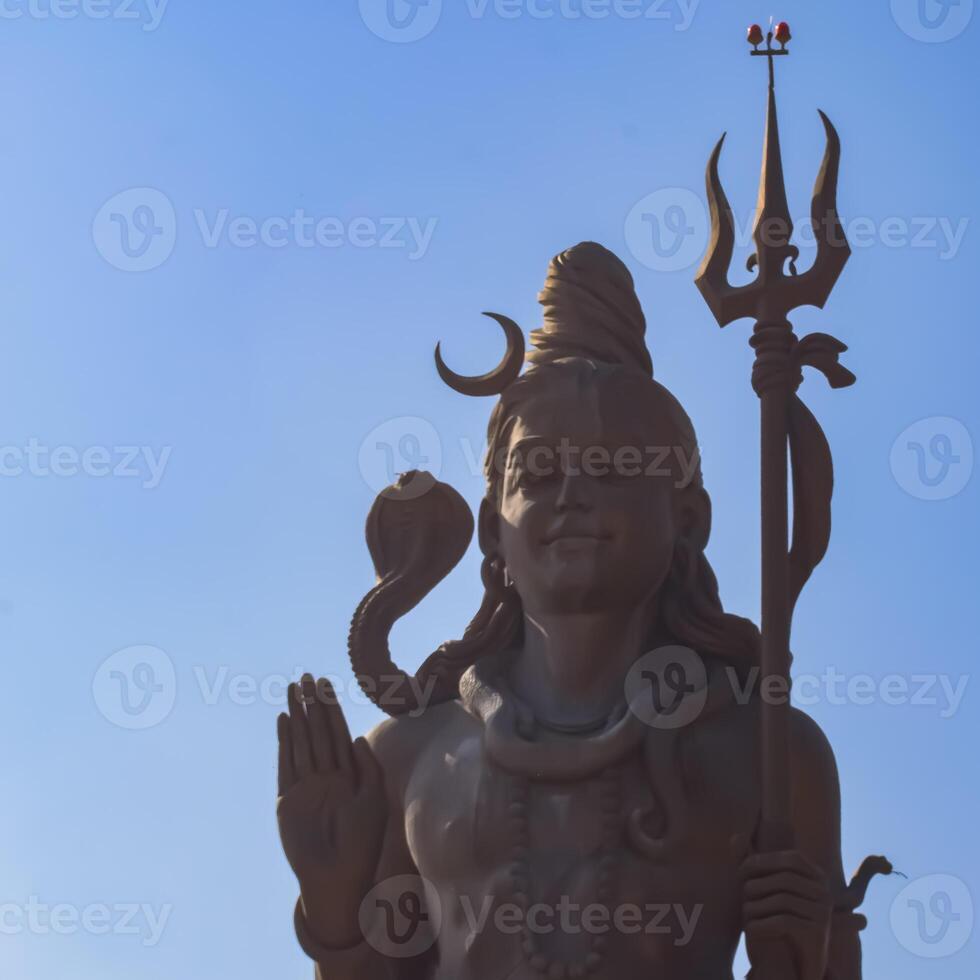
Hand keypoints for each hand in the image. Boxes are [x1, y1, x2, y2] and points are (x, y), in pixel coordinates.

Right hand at [277, 675, 387, 946]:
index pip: (337, 732)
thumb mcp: (374, 801)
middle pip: (317, 732)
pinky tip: (284, 721)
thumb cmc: (363, 842)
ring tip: (293, 691)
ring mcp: (305, 785)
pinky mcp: (288, 799)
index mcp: (347, 773)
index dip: (331, 708)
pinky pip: (286, 764)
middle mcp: (325, 775)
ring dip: (297, 716)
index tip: (325, 684)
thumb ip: (367, 768)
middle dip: (312, 705)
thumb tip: (356, 737)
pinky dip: (285, 743)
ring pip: (301, 742)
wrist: (338, 876)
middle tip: (306, 677)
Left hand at [742, 850, 832, 979]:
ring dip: (757, 906)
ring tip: (745, 914)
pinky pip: (784, 921)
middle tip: (741, 896)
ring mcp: (824, 914)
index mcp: (817, 878)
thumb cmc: (774, 922)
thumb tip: (736, 835)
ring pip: (783, 899)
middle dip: (758, 884)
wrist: (791, 966)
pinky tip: (751, 930)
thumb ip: (750, 863)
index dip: (763, 861)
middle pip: (785, 878)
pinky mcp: (818, 934)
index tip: (741, 872)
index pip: (791, 859)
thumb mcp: (763, 891)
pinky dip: (762, 924)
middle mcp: (825, 894)